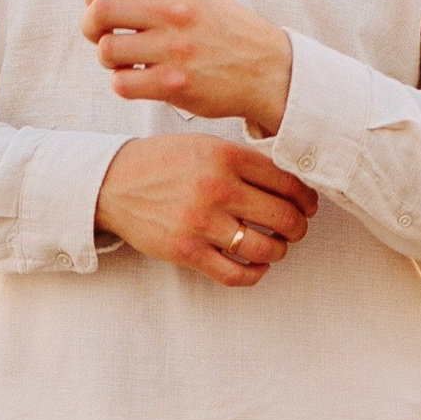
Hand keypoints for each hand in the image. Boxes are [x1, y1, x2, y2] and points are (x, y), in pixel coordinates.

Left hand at [83, 0, 294, 137]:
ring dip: (109, 59)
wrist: (269, 70)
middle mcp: (175, 12)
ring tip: (128, 62)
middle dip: (91, 27)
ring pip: (107, 50)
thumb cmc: (225, 32)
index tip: (99, 7)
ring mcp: (175, 49)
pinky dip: (123, 84)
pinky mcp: (174, 85)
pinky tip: (140, 81)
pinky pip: (121, 84)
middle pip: (100, 11)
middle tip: (102, 37)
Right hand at [94, 135, 317, 285]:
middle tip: (295, 228)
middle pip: (283, 216)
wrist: (113, 183)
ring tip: (275, 246)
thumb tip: (290, 183)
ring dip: (279, 251)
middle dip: (298, 227)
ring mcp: (201, 222)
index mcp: (224, 156)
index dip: (306, 198)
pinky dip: (255, 274)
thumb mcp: (203, 145)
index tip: (308, 206)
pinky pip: (235, 273)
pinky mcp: (186, 251)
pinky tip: (257, 266)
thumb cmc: (162, 163)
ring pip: (265, 248)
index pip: (286, 181)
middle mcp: (216, 188)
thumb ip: (243, 160)